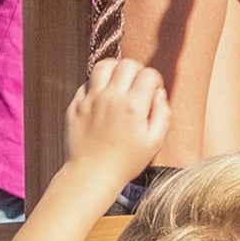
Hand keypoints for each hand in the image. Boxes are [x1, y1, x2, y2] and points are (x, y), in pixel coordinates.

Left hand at [65, 60, 170, 190]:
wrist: (92, 175)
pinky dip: (96, 86)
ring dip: (114, 70)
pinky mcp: (76, 105)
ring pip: (103, 66)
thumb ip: (162, 115)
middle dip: (137, 71)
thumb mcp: (154, 143)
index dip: (154, 80)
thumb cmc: (126, 163)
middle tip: (137, 85)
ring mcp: (91, 100)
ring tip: (118, 83)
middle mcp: (111, 98)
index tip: (153, 92)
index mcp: (133, 107)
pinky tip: (103, 99)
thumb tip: (159, 94)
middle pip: (127, 64)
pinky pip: (87, 83)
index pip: (148, 75)